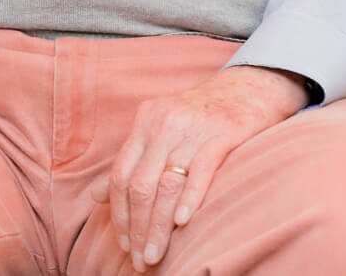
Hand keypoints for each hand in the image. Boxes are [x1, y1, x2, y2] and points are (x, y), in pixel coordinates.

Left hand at [91, 66, 308, 270]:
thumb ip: (131, 161)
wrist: (248, 88)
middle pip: (140, 185)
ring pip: (166, 184)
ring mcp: (192, 130)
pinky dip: (190, 198)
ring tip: (156, 254)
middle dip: (137, 227)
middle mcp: (162, 125)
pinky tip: (182, 223)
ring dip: (159, 226)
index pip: (120, 175)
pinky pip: (201, 170)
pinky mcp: (222, 135)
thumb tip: (97, 196)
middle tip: (140, 260)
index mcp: (144, 123)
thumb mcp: (159, 130)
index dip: (119, 213)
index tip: (123, 243)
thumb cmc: (201, 116)